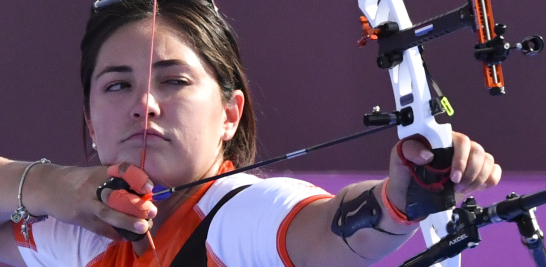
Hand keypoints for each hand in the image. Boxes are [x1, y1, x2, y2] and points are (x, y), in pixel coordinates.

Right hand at [45, 165, 155, 239]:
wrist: (46, 186)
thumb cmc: (78, 179)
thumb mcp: (97, 173)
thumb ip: (117, 178)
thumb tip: (144, 190)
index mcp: (101, 173)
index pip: (123, 171)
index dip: (138, 178)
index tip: (150, 187)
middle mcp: (93, 187)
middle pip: (116, 197)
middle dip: (136, 206)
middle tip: (152, 211)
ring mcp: (85, 204)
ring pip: (108, 214)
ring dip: (127, 222)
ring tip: (143, 227)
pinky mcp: (79, 218)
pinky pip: (99, 228)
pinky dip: (114, 233)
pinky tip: (126, 236)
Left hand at [386, 131, 501, 210]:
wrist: (406, 195)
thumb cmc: (404, 172)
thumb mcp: (399, 157)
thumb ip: (410, 150)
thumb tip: (427, 155)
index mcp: (441, 139)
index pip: (461, 140)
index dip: (461, 158)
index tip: (453, 176)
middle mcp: (457, 148)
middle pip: (478, 151)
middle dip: (470, 172)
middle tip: (456, 186)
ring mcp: (468, 161)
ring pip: (487, 161)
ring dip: (478, 178)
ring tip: (461, 190)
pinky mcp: (475, 174)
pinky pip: (494, 171)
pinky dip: (490, 180)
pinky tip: (477, 187)